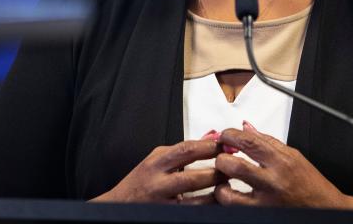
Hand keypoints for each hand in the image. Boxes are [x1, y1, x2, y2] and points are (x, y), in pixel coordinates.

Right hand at [90, 138, 224, 203]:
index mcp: (157, 162)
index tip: (227, 145)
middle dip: (217, 172)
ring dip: (216, 194)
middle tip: (234, 168)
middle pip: (194, 177)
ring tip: (228, 187)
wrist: (119, 205)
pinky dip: (206, 208)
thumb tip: (211, 136)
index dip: (210, 147)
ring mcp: (162, 202)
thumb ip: (183, 150)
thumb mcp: (157, 159)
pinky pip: (192, 213)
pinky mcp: (166, 215)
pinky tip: (217, 204)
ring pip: (195, 201)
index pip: (187, 150)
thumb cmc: (140, 182)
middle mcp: (158, 182)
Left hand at [213, 122, 352, 209]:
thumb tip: (246, 127)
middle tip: (221, 156)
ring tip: (222, 178)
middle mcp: (273, 181)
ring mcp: (266, 202)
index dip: (230, 135)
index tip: (226, 136)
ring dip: (220, 184)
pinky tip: (229, 193)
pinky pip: (236, 208)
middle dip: (221, 158)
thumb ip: (268, 141)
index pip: (248, 141)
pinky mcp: (262, 215)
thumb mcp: (293, 156)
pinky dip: (227, 200)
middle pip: (234, 165)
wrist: (327, 209)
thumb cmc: (311, 184)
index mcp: (281, 161)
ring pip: (229, 193)